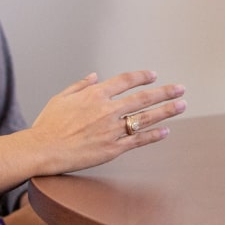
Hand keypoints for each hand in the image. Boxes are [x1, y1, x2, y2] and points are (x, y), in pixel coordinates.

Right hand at [24, 70, 186, 173]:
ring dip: (166, 110)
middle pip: (143, 97)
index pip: (125, 80)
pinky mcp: (112, 148)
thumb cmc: (47, 125)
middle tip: (180, 89)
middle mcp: (107, 109)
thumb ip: (79, 86)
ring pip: (145, 117)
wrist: (42, 149)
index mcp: (94, 94)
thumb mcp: (60, 98)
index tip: (153, 75)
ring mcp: (111, 129)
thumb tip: (94, 76)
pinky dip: (153, 135)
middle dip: (164, 92)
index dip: (141, 77)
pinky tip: (166, 131)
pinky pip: (138, 140)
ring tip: (182, 105)